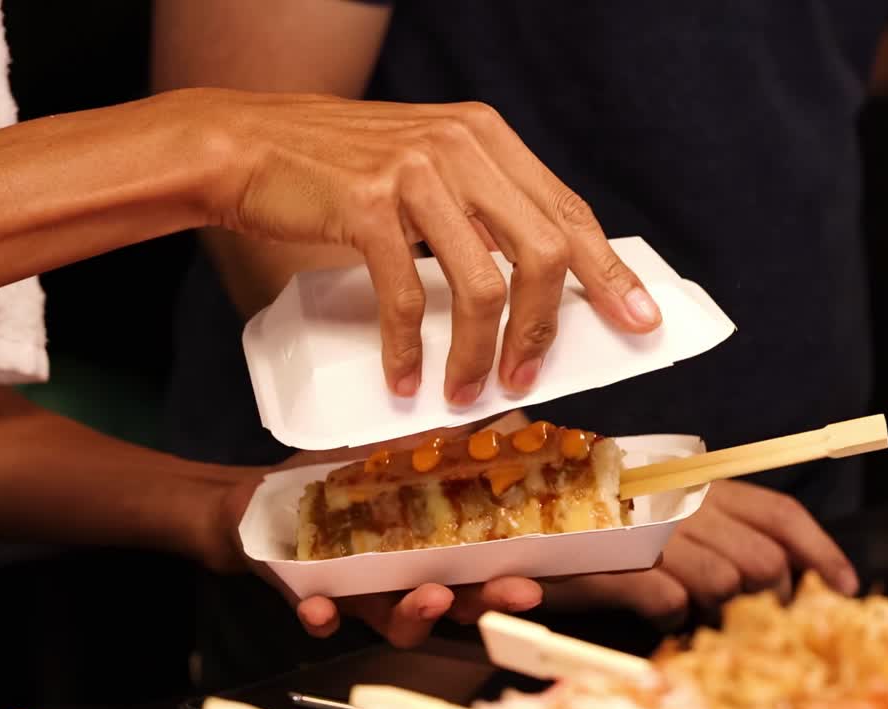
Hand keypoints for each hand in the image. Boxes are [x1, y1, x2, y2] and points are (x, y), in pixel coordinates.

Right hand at [189, 89, 661, 403]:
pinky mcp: (367, 205)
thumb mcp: (426, 167)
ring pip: (483, 283)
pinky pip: (406, 296)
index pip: (568, 212)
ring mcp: (416, 173)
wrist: (248, 144)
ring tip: (468, 391)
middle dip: (544, 328)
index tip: (639, 321)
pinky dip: (409, 349)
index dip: (609, 273)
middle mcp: (462, 147)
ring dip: (479, 352)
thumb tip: (534, 288)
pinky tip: (405, 379)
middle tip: (527, 377)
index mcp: (487, 138)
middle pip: (542, 251)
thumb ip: (478, 206)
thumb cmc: (340, 169)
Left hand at [201, 411, 539, 647]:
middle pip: (455, 602)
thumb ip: (441, 447)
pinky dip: (324, 617)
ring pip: (398, 622)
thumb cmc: (333, 479)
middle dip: (483, 601)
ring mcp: (362, 595)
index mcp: (430, 548)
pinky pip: (324, 619)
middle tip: (509, 592)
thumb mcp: (390, 454)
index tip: (537, 576)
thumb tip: (504, 421)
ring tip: (429, 596)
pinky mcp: (315, 601)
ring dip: (417, 615)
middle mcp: (404, 579)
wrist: (260, 503)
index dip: (510, 577)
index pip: (480, 569)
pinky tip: (322, 608)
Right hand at [538, 480, 858, 629]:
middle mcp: (683, 500)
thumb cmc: (599, 508)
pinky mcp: (617, 562)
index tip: (847, 588)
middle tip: (753, 617)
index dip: (822, 552)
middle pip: (764, 561)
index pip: (779, 513)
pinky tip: (662, 614)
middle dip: (770, 600)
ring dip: (720, 610)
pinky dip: (674, 617)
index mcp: (700, 482)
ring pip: (725, 583)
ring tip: (698, 611)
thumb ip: (716, 522)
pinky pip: (672, 601)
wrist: (517, 500)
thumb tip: (780, 564)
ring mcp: (650, 530)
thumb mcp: (664, 504)